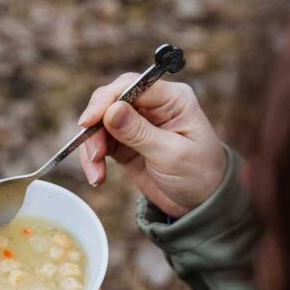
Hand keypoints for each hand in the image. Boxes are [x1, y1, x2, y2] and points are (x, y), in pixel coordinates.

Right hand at [78, 73, 226, 217]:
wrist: (201, 203)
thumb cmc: (199, 175)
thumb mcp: (171, 155)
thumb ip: (140, 132)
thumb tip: (110, 110)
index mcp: (172, 99)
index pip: (132, 86)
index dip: (106, 100)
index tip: (87, 122)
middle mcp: (152, 106)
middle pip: (110, 101)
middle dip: (95, 127)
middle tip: (94, 155)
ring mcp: (137, 123)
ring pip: (100, 123)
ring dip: (91, 147)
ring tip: (96, 175)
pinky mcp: (125, 142)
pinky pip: (100, 142)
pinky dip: (93, 159)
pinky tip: (97, 177)